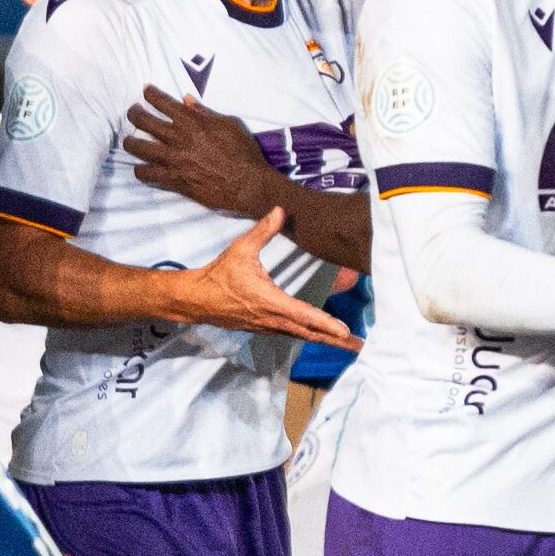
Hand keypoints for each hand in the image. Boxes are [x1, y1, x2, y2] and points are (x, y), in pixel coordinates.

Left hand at [118, 87, 281, 218]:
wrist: (247, 184)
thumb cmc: (243, 152)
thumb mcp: (228, 124)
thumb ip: (205, 112)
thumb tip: (187, 100)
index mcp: (191, 122)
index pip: (162, 102)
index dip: (150, 94)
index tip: (146, 90)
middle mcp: (178, 139)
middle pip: (143, 121)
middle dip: (134, 113)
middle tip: (133, 112)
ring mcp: (173, 161)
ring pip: (139, 148)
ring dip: (131, 142)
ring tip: (130, 141)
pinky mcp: (173, 180)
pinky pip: (148, 175)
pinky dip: (141, 170)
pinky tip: (141, 168)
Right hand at [170, 218, 358, 351]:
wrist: (197, 300)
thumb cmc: (219, 275)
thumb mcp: (241, 249)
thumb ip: (263, 231)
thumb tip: (280, 210)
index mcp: (270, 301)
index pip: (304, 315)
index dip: (326, 324)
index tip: (345, 332)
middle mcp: (272, 319)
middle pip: (309, 333)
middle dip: (334, 340)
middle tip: (357, 345)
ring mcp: (267, 326)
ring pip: (301, 335)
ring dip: (323, 339)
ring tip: (344, 343)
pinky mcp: (262, 328)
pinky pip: (290, 334)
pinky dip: (307, 335)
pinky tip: (316, 335)